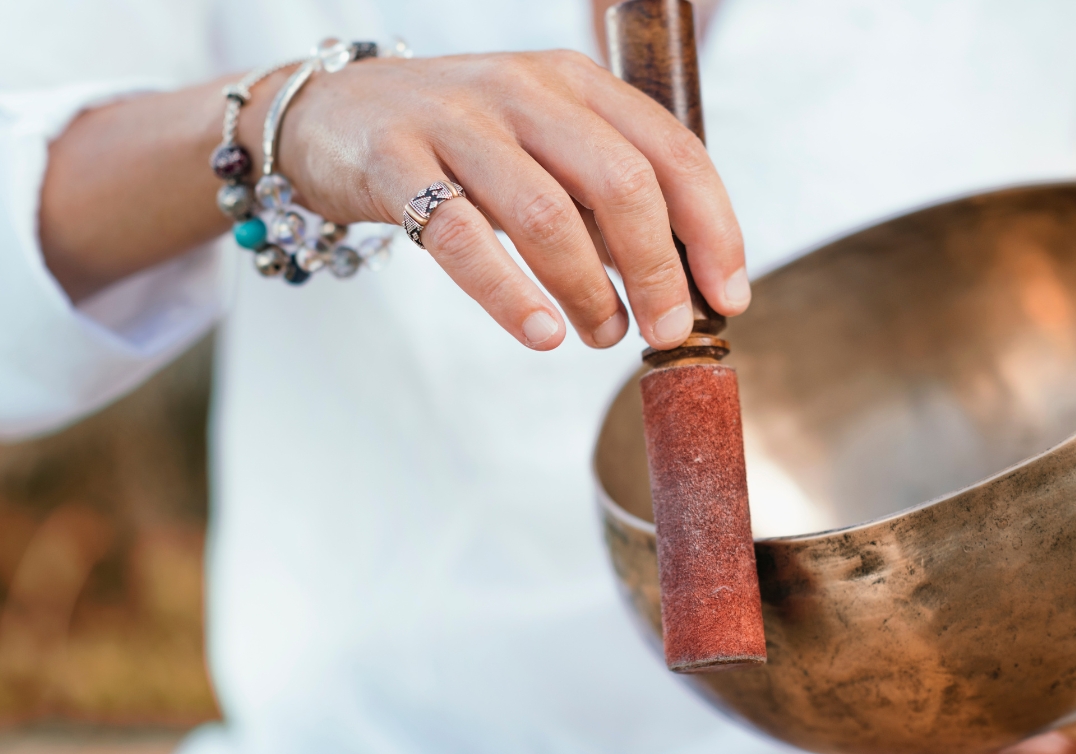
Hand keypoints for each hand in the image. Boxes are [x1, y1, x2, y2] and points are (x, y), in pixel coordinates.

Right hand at [270, 50, 747, 350]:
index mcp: (576, 83)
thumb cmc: (462, 145)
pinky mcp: (396, 160)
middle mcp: (526, 91)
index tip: (728, 297)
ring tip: (602, 336)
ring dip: (589, 291)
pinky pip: (462, 236)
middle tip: (665, 332)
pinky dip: (508, 295)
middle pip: (621, 183)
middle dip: (657, 270)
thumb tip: (674, 281)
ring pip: (546, 214)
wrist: (335, 115)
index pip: (672, 151)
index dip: (712, 229)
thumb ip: (601, 202)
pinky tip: (540, 334)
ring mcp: (458, 120)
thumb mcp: (544, 150)